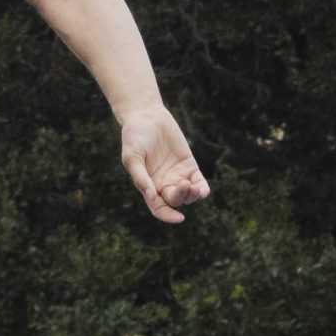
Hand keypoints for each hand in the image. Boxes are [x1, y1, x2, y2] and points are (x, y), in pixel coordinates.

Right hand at [119, 106, 208, 222]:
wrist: (146, 116)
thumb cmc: (134, 137)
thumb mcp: (132, 157)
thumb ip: (140, 177)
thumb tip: (151, 196)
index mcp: (148, 186)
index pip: (159, 208)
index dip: (168, 216)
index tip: (179, 218)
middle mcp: (163, 184)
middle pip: (175, 201)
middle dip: (181, 197)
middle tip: (184, 184)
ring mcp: (178, 175)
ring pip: (189, 195)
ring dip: (193, 195)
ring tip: (194, 187)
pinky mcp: (189, 165)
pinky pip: (199, 182)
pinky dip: (202, 189)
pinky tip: (202, 189)